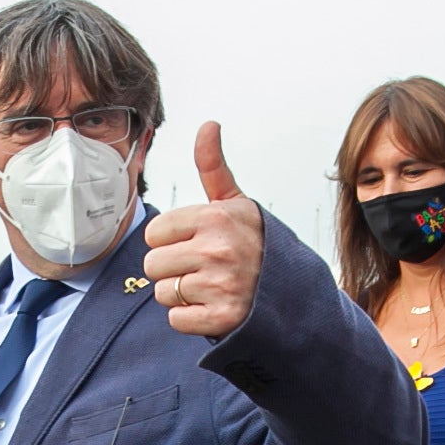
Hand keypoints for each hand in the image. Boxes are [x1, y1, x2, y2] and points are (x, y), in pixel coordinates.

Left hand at [144, 121, 262, 337]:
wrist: (291, 291)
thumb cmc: (254, 244)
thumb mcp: (236, 203)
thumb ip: (213, 167)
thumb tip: (208, 124)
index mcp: (216, 217)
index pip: (153, 233)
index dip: (169, 241)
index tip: (194, 242)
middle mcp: (219, 249)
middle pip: (152, 265)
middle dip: (172, 270)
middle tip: (202, 268)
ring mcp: (221, 285)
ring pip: (163, 294)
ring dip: (181, 295)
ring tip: (210, 287)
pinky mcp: (223, 318)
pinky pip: (176, 320)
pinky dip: (190, 319)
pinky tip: (213, 307)